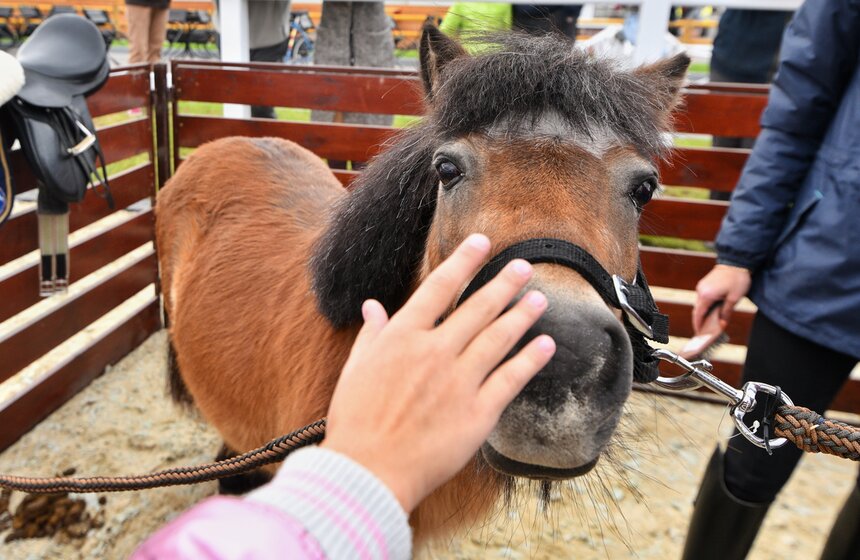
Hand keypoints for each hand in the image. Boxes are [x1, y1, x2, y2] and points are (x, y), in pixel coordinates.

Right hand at [321, 234, 554, 512]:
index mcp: (402, 337)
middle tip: (524, 267)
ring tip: (539, 298)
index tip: (482, 243)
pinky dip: (530, 359)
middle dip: (504, 284)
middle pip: (477, 308)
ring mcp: (459, 381)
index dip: (463, 262)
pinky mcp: (478, 413)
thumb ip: (371, 335)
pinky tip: (545, 344)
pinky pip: (511, 379)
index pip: (439, 288)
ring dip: (521, 315)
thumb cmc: (356, 422)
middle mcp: (434, 351)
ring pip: (498, 338)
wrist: (368, 472)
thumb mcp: (356, 371)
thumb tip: (372, 307)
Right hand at [692, 264, 751, 332]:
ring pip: (700, 304)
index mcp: (706, 296)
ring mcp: (702, 287)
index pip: (698, 314)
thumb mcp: (734, 298)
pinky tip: (712, 310)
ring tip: (710, 322)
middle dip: (700, 321)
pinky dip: (706, 306)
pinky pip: (703, 298)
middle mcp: (701, 291)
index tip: (698, 333)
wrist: (736, 261)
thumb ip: (726, 312)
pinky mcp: (705, 284)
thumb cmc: (737, 279)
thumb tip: (722, 324)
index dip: (698, 325)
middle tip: (704, 331)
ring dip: (703, 313)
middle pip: (697, 310)